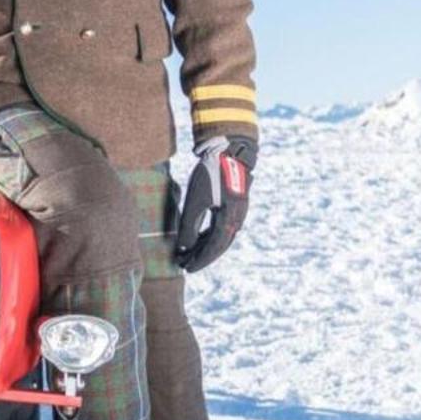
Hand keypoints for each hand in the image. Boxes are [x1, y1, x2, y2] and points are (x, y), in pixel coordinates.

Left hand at [174, 135, 255, 270]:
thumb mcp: (195, 201)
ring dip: (204, 246)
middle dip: (200, 256)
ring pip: (220, 236)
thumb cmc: (211, 175)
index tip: (186, 268)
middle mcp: (237, 220)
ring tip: (187, 253)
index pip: (213, 248)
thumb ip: (190, 226)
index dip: (199, 260)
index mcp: (229, 220)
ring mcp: (237, 213)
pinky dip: (209, 234)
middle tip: (183, 264)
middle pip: (218, 246)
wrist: (229, 150)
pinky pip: (222, 226)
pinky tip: (198, 238)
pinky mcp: (233, 205)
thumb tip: (184, 248)